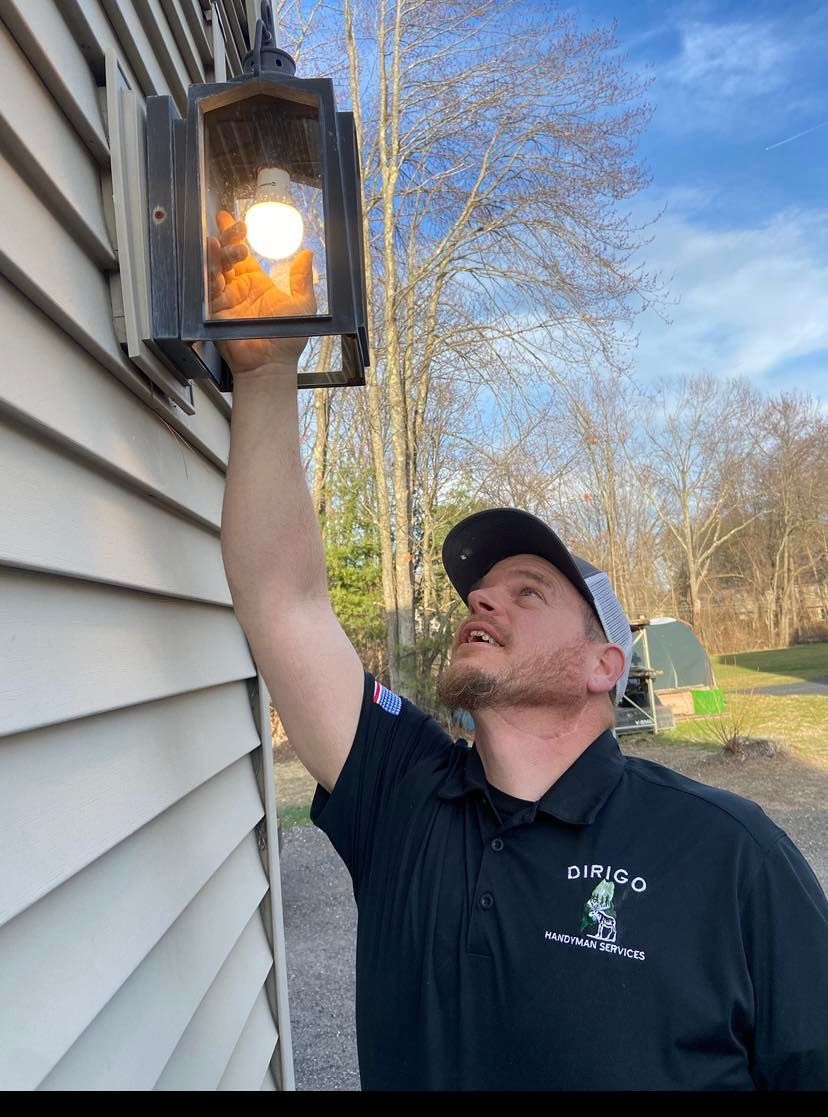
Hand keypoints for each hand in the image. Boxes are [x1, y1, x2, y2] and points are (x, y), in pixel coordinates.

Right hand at [207, 209, 315, 376]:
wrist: (272, 363)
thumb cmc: (288, 339)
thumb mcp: (303, 304)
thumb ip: (302, 279)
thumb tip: (308, 254)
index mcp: (256, 283)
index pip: (242, 254)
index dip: (235, 235)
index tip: (231, 218)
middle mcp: (238, 288)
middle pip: (225, 256)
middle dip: (226, 239)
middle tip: (232, 227)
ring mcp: (225, 299)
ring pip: (214, 269)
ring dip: (216, 254)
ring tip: (219, 242)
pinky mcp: (215, 313)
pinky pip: (208, 292)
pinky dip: (210, 279)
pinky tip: (214, 269)